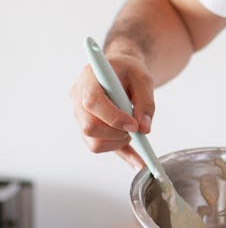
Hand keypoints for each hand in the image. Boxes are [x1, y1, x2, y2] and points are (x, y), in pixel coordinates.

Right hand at [70, 52, 154, 170]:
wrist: (121, 70)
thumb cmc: (129, 71)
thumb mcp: (143, 79)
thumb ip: (146, 102)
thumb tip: (144, 128)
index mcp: (89, 77)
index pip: (92, 101)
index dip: (113, 117)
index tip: (134, 125)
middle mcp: (78, 96)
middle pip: (88, 126)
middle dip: (116, 133)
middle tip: (135, 128)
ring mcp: (79, 113)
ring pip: (91, 141)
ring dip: (117, 142)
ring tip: (132, 131)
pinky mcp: (86, 127)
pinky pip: (98, 146)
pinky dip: (119, 151)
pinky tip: (137, 157)